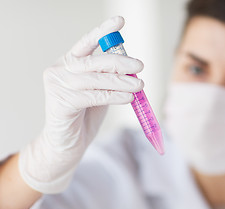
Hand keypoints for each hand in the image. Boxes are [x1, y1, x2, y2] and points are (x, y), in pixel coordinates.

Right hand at [18, 16, 143, 193]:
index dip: (103, 32)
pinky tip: (128, 98)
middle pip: (94, 61)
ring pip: (96, 79)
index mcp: (69, 62)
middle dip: (121, 63)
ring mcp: (57, 85)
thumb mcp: (100, 89)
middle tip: (140, 67)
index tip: (120, 21)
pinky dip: (114, 96)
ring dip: (122, 83)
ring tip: (139, 86)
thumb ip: (110, 77)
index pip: (87, 43)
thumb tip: (133, 68)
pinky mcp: (59, 102)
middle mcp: (59, 69)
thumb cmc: (85, 114)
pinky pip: (93, 96)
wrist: (68, 143)